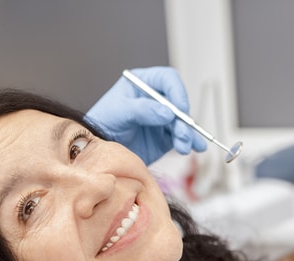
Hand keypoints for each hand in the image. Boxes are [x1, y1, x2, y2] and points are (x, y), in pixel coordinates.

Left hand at [86, 66, 207, 164]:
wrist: (98, 148)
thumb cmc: (103, 122)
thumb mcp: (119, 112)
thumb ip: (142, 110)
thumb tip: (167, 113)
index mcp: (144, 84)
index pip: (168, 80)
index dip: (177, 92)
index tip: (179, 108)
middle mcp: (156, 99)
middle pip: (179, 103)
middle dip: (183, 119)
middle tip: (181, 133)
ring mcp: (162, 118)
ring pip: (182, 122)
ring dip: (186, 134)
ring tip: (183, 147)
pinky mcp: (165, 137)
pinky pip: (181, 138)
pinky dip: (189, 142)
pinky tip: (194, 147)